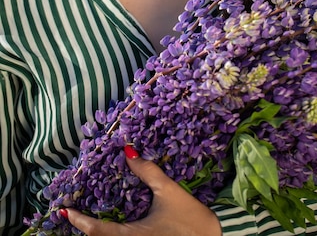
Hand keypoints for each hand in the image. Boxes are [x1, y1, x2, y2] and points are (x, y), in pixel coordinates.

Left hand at [63, 150, 221, 235]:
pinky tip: (110, 227)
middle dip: (85, 229)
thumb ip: (147, 172)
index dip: (78, 220)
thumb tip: (128, 149)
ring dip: (97, 233)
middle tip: (72, 213)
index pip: (97, 231)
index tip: (64, 210)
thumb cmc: (190, 220)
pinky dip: (110, 235)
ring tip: (87, 219)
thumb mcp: (169, 192)